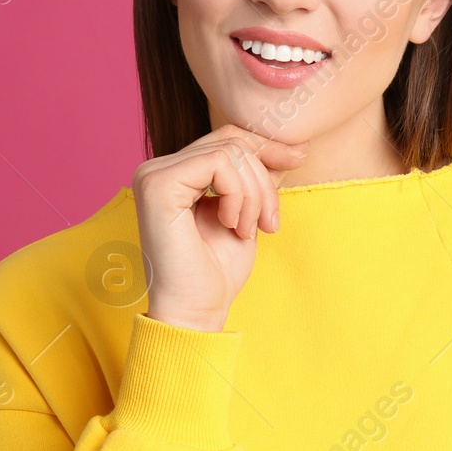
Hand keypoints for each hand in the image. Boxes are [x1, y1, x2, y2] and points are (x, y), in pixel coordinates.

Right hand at [132, 124, 307, 331]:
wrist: (197, 312)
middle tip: (270, 222)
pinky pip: (219, 163)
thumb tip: (288, 148)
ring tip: (249, 230)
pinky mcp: (157, 185)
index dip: (266, 146)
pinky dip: (239, 194)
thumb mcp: (247, 213)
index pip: (226, 138)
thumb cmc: (217, 272)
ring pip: (229, 151)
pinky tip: (232, 225)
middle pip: (230, 141)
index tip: (299, 158)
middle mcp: (157, 169)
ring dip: (254, 194)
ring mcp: (153, 175)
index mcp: (174, 174)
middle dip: (264, 180)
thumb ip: (257, 178)